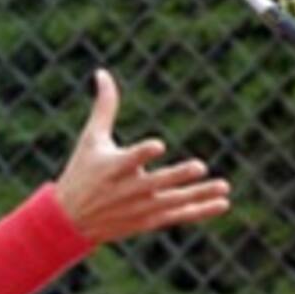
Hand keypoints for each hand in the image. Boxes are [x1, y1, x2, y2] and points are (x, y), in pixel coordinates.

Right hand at [53, 69, 230, 242]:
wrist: (71, 221)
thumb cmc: (82, 172)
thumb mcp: (90, 139)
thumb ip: (104, 107)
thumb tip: (102, 72)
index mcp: (112, 167)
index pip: (129, 159)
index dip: (143, 153)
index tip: (158, 145)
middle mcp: (127, 189)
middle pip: (156, 183)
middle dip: (177, 176)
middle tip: (200, 166)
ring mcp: (139, 207)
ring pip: (173, 201)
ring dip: (198, 194)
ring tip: (223, 186)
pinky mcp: (148, 220)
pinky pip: (178, 215)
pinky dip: (199, 210)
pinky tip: (222, 203)